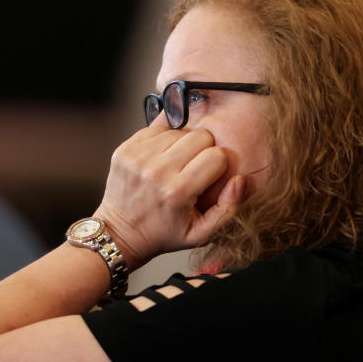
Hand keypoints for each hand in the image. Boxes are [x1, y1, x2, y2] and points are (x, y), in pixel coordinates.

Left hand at [93, 124, 247, 265]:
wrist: (121, 233)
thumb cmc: (165, 233)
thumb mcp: (202, 233)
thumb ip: (228, 208)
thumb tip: (240, 180)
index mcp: (178, 192)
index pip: (217, 156)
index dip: (218, 165)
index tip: (209, 177)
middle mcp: (157, 171)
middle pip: (200, 136)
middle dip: (203, 149)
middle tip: (194, 168)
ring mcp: (138, 157)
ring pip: (179, 130)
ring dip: (182, 144)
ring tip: (176, 164)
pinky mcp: (125, 148)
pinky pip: (157, 128)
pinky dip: (163, 139)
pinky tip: (161, 157)